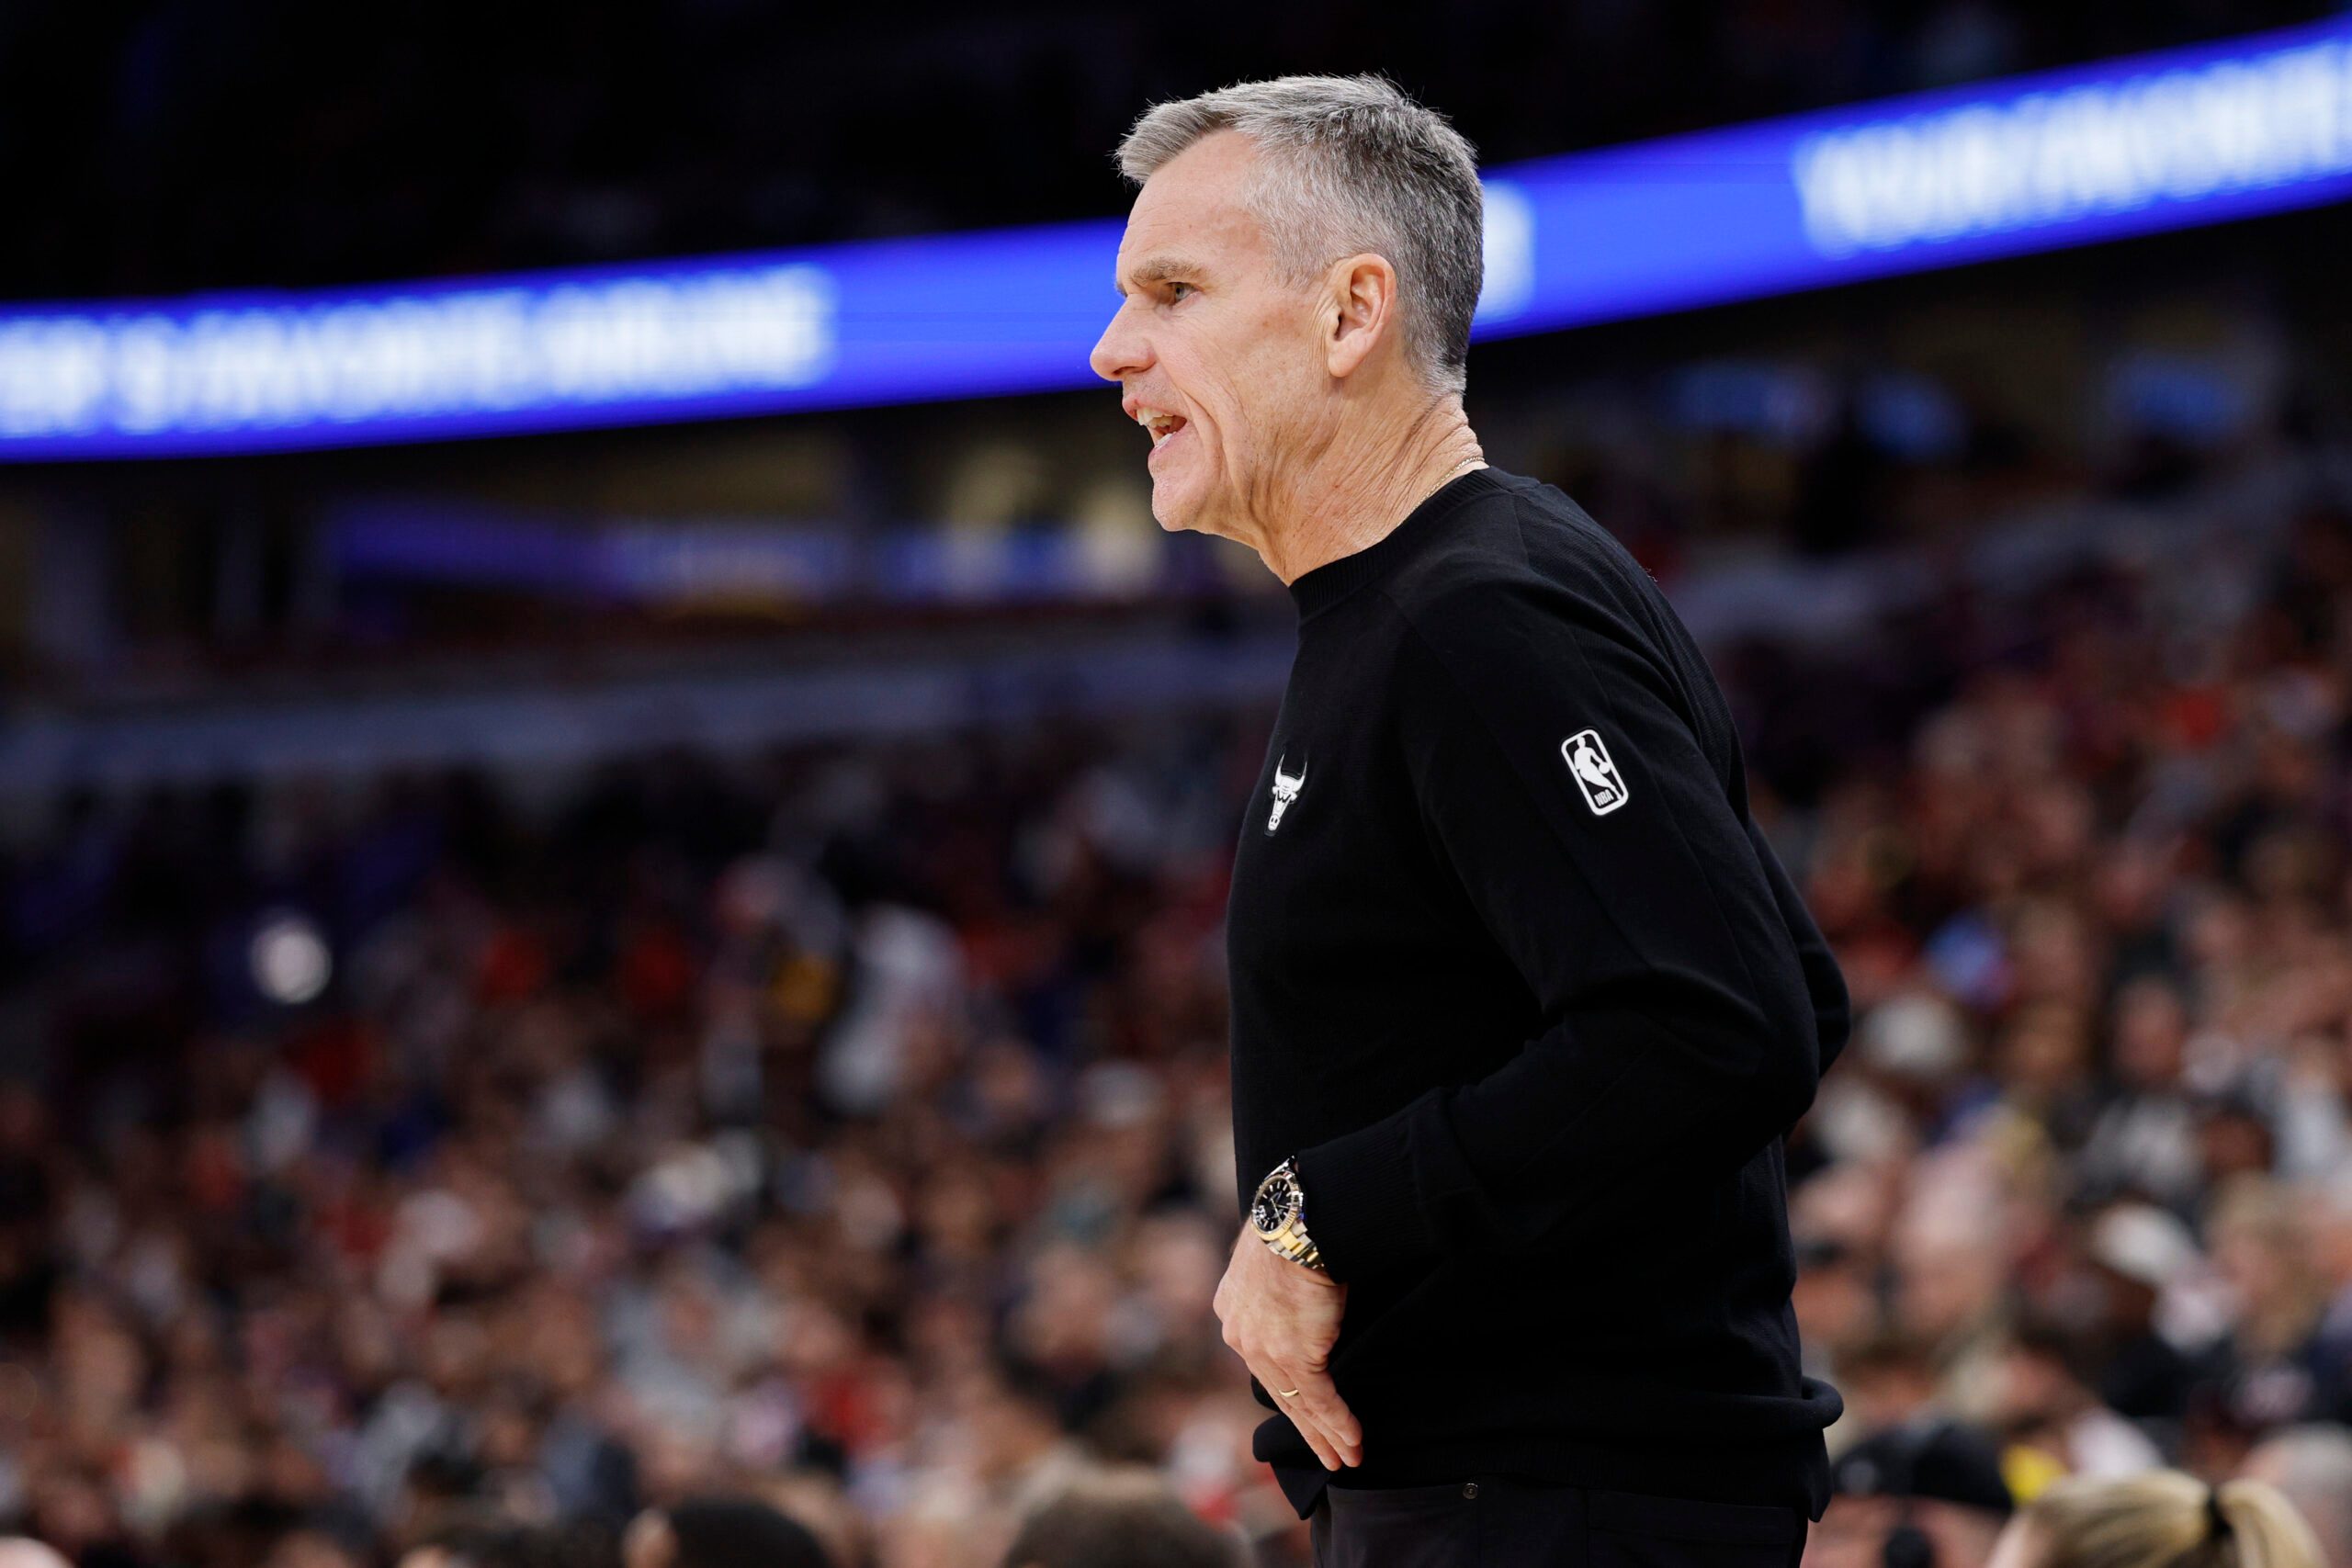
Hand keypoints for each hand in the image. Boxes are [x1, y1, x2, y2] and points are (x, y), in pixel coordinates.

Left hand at [1212, 1224, 1360, 1469]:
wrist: (1299, 1222)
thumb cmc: (1292, 1225)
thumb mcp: (1270, 1256)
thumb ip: (1275, 1283)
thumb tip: (1294, 1283)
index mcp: (1232, 1308)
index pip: (1260, 1358)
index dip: (1283, 1385)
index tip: (1300, 1405)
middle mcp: (1241, 1334)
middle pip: (1277, 1390)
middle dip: (1306, 1426)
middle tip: (1325, 1452)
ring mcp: (1265, 1350)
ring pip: (1299, 1404)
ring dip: (1326, 1435)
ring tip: (1344, 1458)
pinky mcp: (1295, 1357)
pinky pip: (1319, 1400)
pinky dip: (1339, 1424)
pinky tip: (1353, 1443)